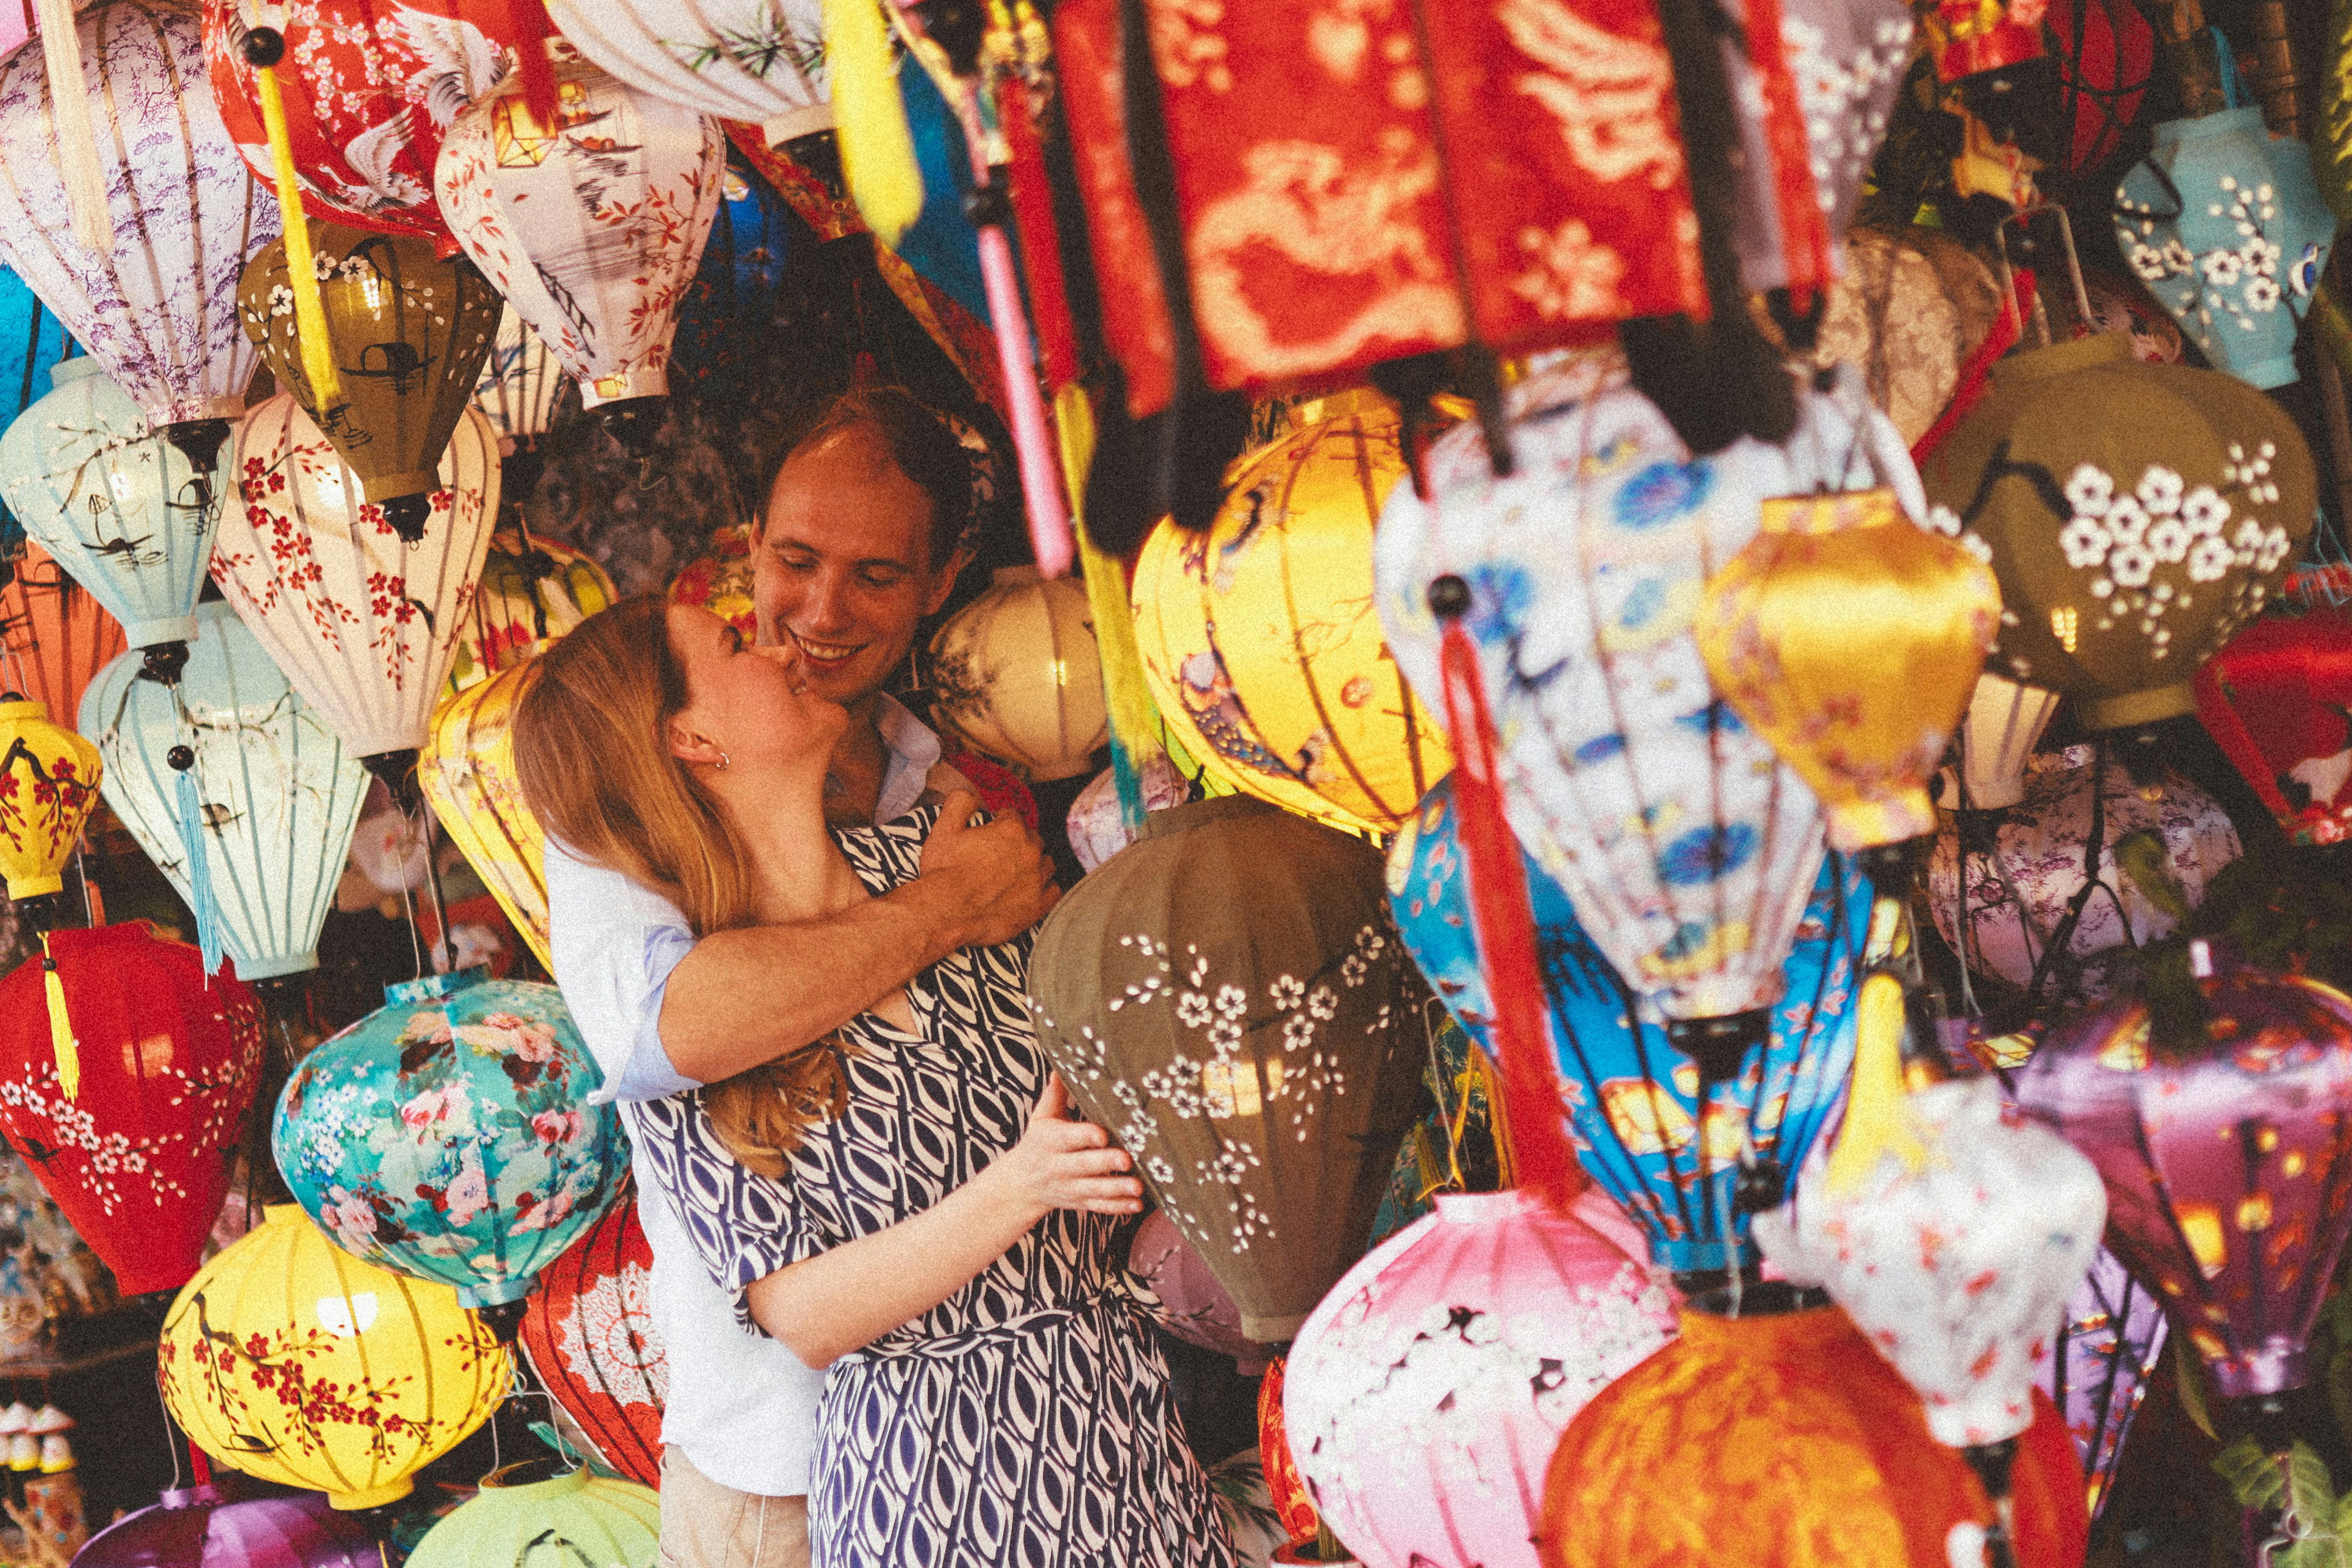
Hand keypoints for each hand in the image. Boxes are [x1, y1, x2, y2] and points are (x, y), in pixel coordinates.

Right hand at [919, 789, 1058, 948]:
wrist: (944, 912)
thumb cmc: (943, 872)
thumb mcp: (943, 828)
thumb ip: (960, 803)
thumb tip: (971, 794)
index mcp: (1010, 830)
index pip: (1012, 816)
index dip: (1000, 822)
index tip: (991, 830)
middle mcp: (1029, 852)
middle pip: (1032, 839)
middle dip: (1019, 842)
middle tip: (1000, 853)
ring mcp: (1036, 880)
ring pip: (1046, 863)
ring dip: (1034, 863)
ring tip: (1016, 871)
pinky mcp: (1037, 905)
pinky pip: (1054, 891)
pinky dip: (1045, 888)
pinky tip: (1032, 890)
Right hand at [987, 1075, 1143, 1223]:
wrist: (1021, 1184)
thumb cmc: (1039, 1142)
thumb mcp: (1042, 1117)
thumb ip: (1056, 1093)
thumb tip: (1063, 1064)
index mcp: (1049, 1141)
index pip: (1066, 1138)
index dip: (1083, 1136)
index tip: (1101, 1134)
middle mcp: (1058, 1166)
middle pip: (1082, 1166)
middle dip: (1104, 1163)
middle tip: (1127, 1159)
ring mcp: (1069, 1187)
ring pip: (1093, 1189)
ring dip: (1116, 1189)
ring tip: (1138, 1186)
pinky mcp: (1079, 1202)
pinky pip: (1099, 1207)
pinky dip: (1117, 1208)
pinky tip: (1135, 1205)